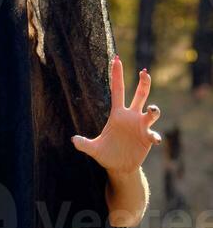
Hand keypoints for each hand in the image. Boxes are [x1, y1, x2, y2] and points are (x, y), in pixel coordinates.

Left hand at [71, 55, 161, 174]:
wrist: (118, 167)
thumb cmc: (106, 154)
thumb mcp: (93, 149)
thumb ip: (84, 144)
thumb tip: (73, 140)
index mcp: (117, 114)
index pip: (118, 90)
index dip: (117, 76)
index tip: (117, 60)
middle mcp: (131, 117)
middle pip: (140, 95)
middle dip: (143, 84)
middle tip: (144, 72)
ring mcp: (141, 126)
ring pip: (151, 112)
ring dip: (153, 109)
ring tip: (151, 109)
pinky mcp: (147, 138)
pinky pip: (153, 134)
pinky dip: (154, 135)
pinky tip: (154, 139)